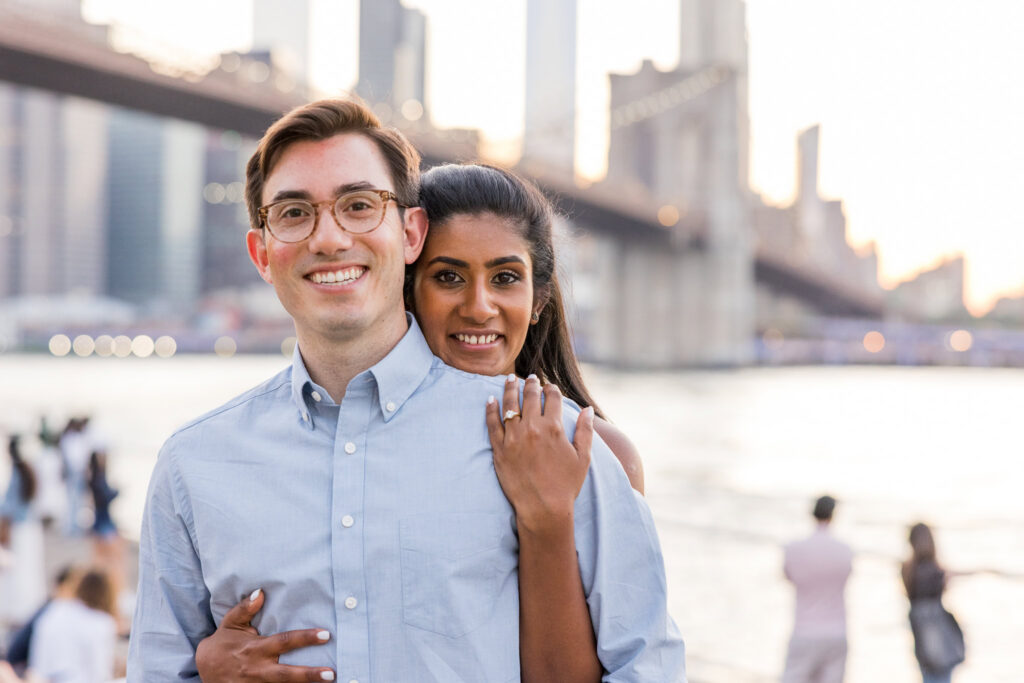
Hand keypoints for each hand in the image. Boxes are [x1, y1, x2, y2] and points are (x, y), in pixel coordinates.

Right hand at [195, 589, 334, 681]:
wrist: (204, 669)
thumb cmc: (223, 643)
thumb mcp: (230, 623)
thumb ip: (245, 609)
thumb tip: (260, 592)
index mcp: (256, 648)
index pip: (284, 642)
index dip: (305, 638)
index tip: (325, 635)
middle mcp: (258, 669)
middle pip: (286, 674)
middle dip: (309, 674)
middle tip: (332, 674)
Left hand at [486, 375, 594, 537]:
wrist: (543, 508)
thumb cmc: (566, 485)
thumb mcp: (583, 458)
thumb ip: (585, 431)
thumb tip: (588, 410)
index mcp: (555, 428)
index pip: (552, 398)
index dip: (551, 389)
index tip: (549, 386)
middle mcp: (533, 428)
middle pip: (530, 397)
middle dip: (531, 384)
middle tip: (530, 378)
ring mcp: (514, 438)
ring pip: (509, 405)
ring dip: (510, 389)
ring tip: (509, 379)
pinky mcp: (499, 450)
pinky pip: (492, 424)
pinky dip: (490, 409)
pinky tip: (490, 400)